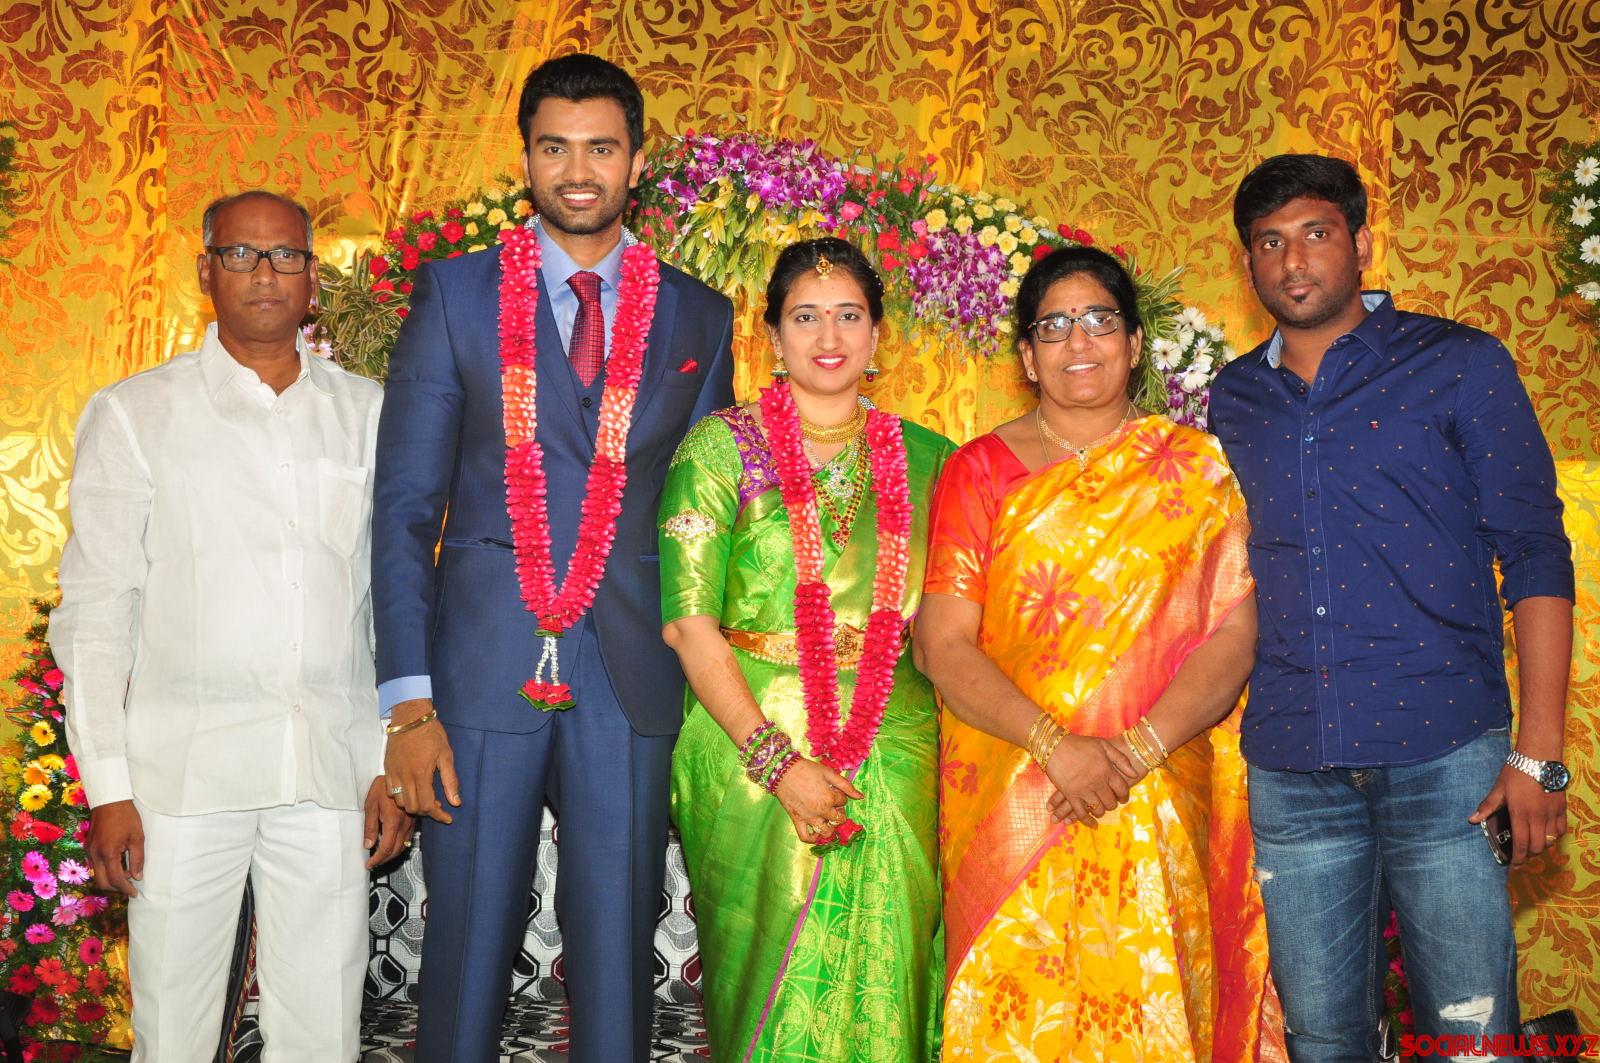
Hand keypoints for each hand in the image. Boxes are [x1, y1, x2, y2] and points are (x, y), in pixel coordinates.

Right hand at [87, 799, 143, 896]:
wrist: (109, 800)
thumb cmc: (126, 817)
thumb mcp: (137, 837)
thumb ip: (137, 859)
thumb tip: (138, 877)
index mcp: (108, 853)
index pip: (115, 879)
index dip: (126, 889)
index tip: (135, 893)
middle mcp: (95, 854)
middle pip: (102, 882)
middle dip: (116, 888)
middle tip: (131, 886)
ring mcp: (89, 851)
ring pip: (97, 874)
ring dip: (111, 879)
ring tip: (127, 873)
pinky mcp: (88, 847)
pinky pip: (96, 865)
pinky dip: (106, 870)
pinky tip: (119, 864)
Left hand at [363, 776, 415, 868]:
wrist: (401, 774)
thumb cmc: (382, 788)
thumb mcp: (370, 805)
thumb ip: (369, 826)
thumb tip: (367, 845)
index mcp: (392, 821)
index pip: (386, 848)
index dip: (377, 859)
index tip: (369, 865)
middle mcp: (405, 824)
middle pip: (396, 850)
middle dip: (384, 860)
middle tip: (373, 863)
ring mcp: (411, 822)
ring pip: (404, 846)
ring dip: (392, 854)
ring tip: (381, 856)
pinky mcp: (415, 820)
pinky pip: (409, 838)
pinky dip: (400, 846)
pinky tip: (392, 844)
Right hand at [383, 698, 459, 823]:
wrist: (410, 717)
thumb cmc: (431, 733)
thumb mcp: (446, 755)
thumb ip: (450, 780)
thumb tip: (456, 802)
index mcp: (421, 774)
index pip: (427, 805)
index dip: (438, 815)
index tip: (447, 817)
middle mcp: (405, 776)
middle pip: (412, 808)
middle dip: (426, 811)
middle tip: (437, 805)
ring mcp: (393, 773)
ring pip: (400, 802)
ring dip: (412, 805)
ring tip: (424, 797)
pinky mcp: (387, 769)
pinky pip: (390, 792)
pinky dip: (400, 797)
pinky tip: (411, 790)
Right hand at [773, 758, 863, 843]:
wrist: (783, 771)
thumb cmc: (807, 769)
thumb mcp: (828, 773)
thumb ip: (846, 785)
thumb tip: (860, 796)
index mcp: (830, 798)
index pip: (843, 802)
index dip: (840, 796)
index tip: (833, 789)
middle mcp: (821, 811)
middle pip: (838, 819)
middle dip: (839, 812)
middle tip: (832, 804)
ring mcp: (809, 818)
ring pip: (826, 832)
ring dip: (831, 828)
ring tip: (828, 820)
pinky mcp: (797, 820)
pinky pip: (806, 836)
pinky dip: (813, 839)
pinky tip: (816, 835)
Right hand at [1045, 734, 1139, 825]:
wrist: (1055, 746)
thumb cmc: (1079, 744)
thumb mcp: (1103, 745)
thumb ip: (1120, 759)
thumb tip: (1134, 774)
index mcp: (1107, 770)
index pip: (1122, 789)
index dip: (1124, 795)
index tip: (1123, 798)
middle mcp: (1097, 783)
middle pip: (1110, 802)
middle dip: (1112, 804)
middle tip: (1110, 803)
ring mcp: (1084, 790)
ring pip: (1097, 809)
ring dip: (1100, 812)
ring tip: (1100, 810)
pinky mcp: (1071, 795)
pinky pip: (1081, 813)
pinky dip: (1087, 821)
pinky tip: (1092, 824)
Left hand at [1470, 765, 1566, 866]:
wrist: (1540, 756)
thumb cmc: (1516, 771)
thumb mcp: (1499, 788)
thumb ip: (1487, 806)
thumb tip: (1472, 820)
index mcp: (1520, 813)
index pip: (1521, 844)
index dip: (1518, 859)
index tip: (1514, 867)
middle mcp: (1538, 816)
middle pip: (1538, 847)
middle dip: (1529, 855)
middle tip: (1521, 855)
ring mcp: (1552, 813)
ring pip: (1550, 841)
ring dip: (1541, 847)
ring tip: (1531, 845)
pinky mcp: (1562, 808)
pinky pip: (1561, 830)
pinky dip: (1554, 836)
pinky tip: (1545, 833)